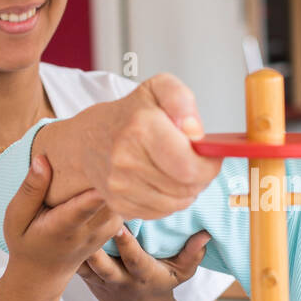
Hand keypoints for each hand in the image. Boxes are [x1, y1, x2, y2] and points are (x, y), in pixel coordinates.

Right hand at [3, 154, 123, 288]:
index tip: (105, 160)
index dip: (99, 184)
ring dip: (121, 181)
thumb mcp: (16, 217)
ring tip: (115, 155)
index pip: (87, 205)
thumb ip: (30, 190)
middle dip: (115, 174)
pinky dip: (123, 190)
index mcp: (64, 226)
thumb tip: (43, 159)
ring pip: (123, 202)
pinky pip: (125, 206)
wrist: (42, 274)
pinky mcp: (112, 230)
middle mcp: (89, 231)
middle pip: (112, 200)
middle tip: (113, 146)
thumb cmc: (26, 241)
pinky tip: (114, 174)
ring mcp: (104, 232)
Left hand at [76, 226, 212, 300]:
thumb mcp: (182, 273)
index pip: (134, 260)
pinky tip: (59, 225)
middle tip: (85, 221)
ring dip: (74, 247)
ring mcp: (100, 280)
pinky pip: (74, 264)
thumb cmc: (163, 285)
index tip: (120, 225)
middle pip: (103, 265)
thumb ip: (192, 253)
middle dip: (95, 247)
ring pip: (84, 265)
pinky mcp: (87, 278)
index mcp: (144, 276)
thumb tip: (206, 232)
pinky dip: (66, 249)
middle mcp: (120, 280)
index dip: (126, 245)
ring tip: (67, 220)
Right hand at [81, 74, 221, 219]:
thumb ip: (182, 100)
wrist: (90, 139)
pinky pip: (161, 213)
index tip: (210, 156)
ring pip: (177, 204)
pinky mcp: (119, 204)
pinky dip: (169, 200)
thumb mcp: (158, 88)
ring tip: (178, 170)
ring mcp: (120, 185)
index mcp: (140, 128)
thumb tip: (195, 132)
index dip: (209, 166)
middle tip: (196, 162)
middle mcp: (126, 160)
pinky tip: (163, 181)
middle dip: (201, 177)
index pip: (189, 167)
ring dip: (187, 190)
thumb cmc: (129, 115)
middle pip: (186, 188)